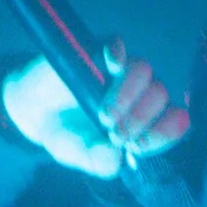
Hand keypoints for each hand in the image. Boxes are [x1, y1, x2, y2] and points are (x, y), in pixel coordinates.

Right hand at [1, 38, 187, 176]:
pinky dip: (118, 53)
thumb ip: (99, 161)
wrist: (34, 112)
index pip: (171, 121)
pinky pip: (117, 45)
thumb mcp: (81, 156)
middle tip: (115, 132)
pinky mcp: (99, 52)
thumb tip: (116, 158)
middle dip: (140, 118)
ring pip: (143, 71)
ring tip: (105, 115)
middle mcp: (139, 94)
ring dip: (128, 94)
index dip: (164, 132)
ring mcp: (120, 71)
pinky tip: (111, 64)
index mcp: (144, 121)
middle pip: (159, 95)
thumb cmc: (67, 136)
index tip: (140, 145)